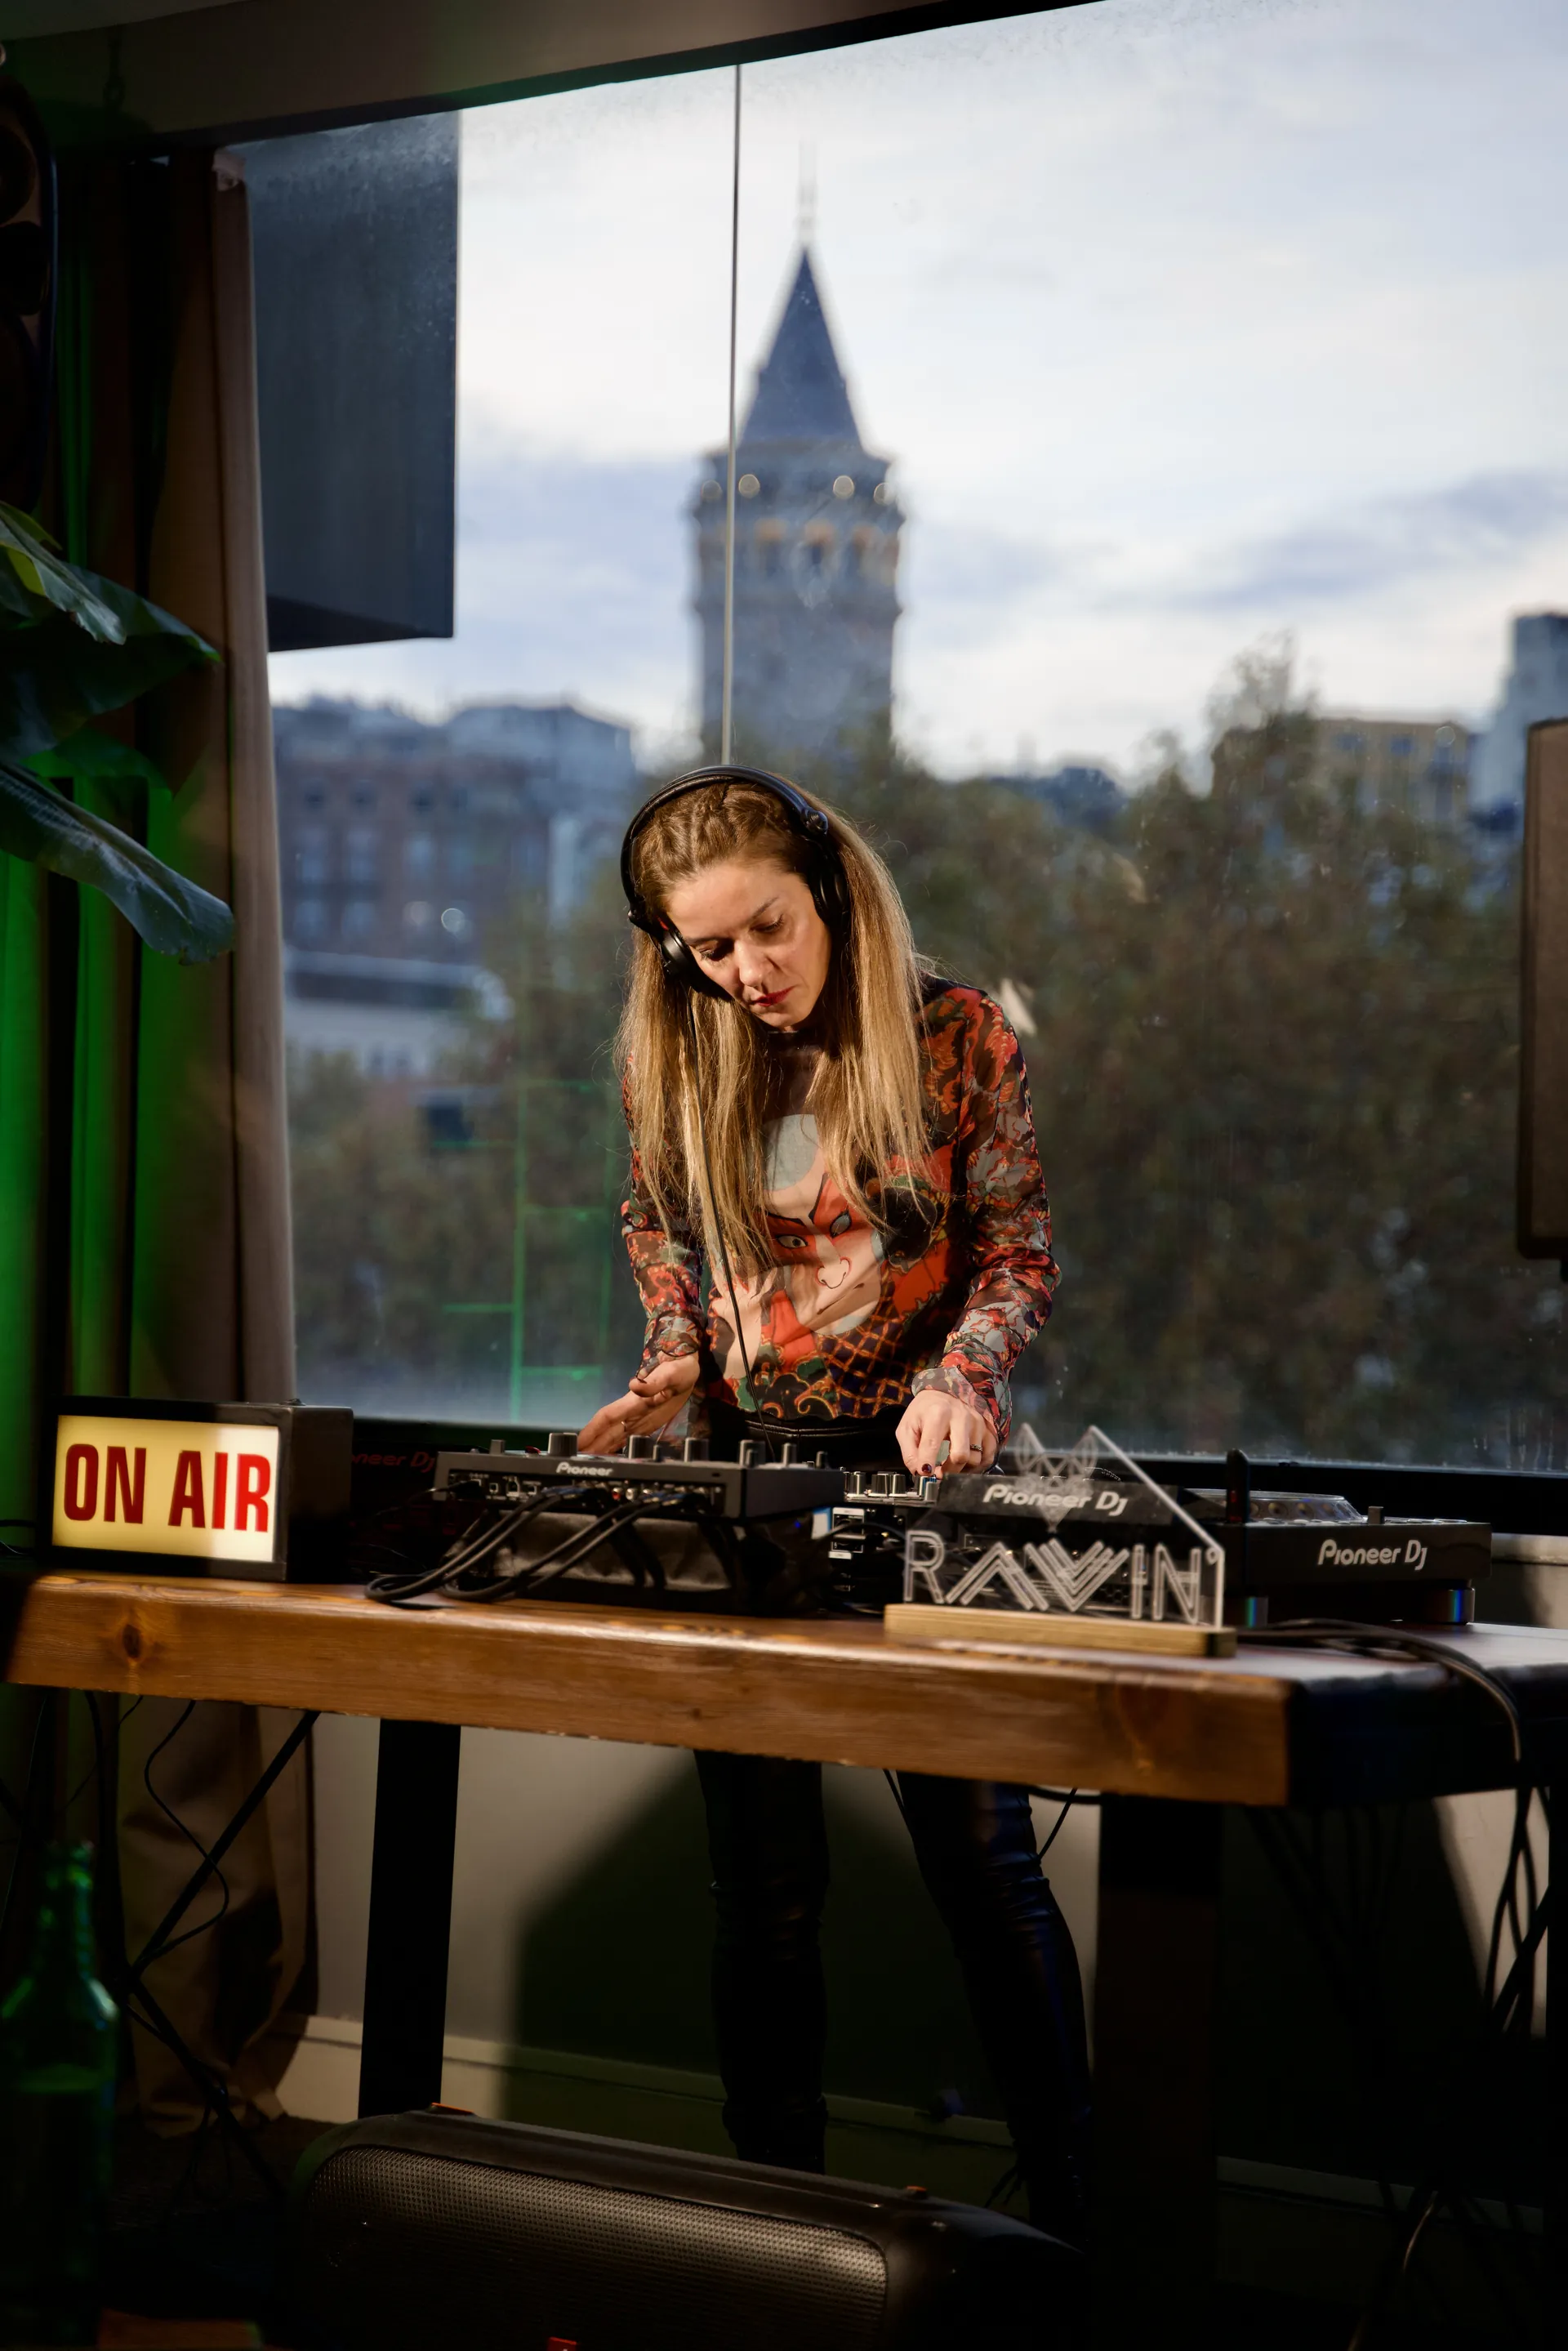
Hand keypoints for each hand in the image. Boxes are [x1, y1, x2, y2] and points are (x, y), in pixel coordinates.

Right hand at [578, 1355, 700, 1455]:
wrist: (687, 1367)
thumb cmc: (679, 1369)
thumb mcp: (670, 1374)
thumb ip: (654, 1382)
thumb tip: (633, 1385)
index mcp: (634, 1401)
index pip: (607, 1416)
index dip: (592, 1429)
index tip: (579, 1442)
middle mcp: (633, 1411)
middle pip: (608, 1430)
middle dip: (592, 1444)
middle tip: (577, 1460)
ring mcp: (639, 1417)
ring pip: (616, 1435)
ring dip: (602, 1447)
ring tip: (589, 1462)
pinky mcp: (649, 1422)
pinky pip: (629, 1437)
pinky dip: (618, 1447)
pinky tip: (611, 1455)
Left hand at [895, 1390, 996, 1480]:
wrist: (944, 1392)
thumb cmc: (924, 1412)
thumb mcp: (907, 1428)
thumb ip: (909, 1453)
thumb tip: (921, 1474)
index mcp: (937, 1414)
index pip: (932, 1445)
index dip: (927, 1465)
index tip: (924, 1475)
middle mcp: (961, 1417)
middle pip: (960, 1455)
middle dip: (948, 1470)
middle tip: (939, 1472)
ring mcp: (977, 1424)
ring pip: (974, 1459)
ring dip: (961, 1468)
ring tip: (950, 1463)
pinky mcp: (987, 1430)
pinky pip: (987, 1457)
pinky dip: (976, 1466)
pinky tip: (964, 1463)